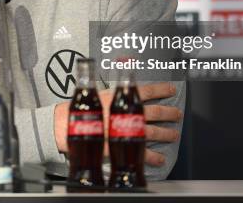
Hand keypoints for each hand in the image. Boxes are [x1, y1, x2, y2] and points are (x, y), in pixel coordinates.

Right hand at [54, 82, 181, 166]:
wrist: (66, 125)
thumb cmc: (80, 109)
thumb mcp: (97, 94)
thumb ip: (112, 92)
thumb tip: (121, 83)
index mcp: (120, 98)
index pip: (146, 90)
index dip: (161, 89)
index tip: (171, 88)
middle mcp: (126, 112)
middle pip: (154, 111)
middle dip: (168, 112)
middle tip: (177, 113)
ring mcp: (125, 129)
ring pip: (152, 131)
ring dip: (166, 133)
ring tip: (174, 135)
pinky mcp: (120, 145)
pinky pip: (141, 152)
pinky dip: (153, 157)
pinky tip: (160, 159)